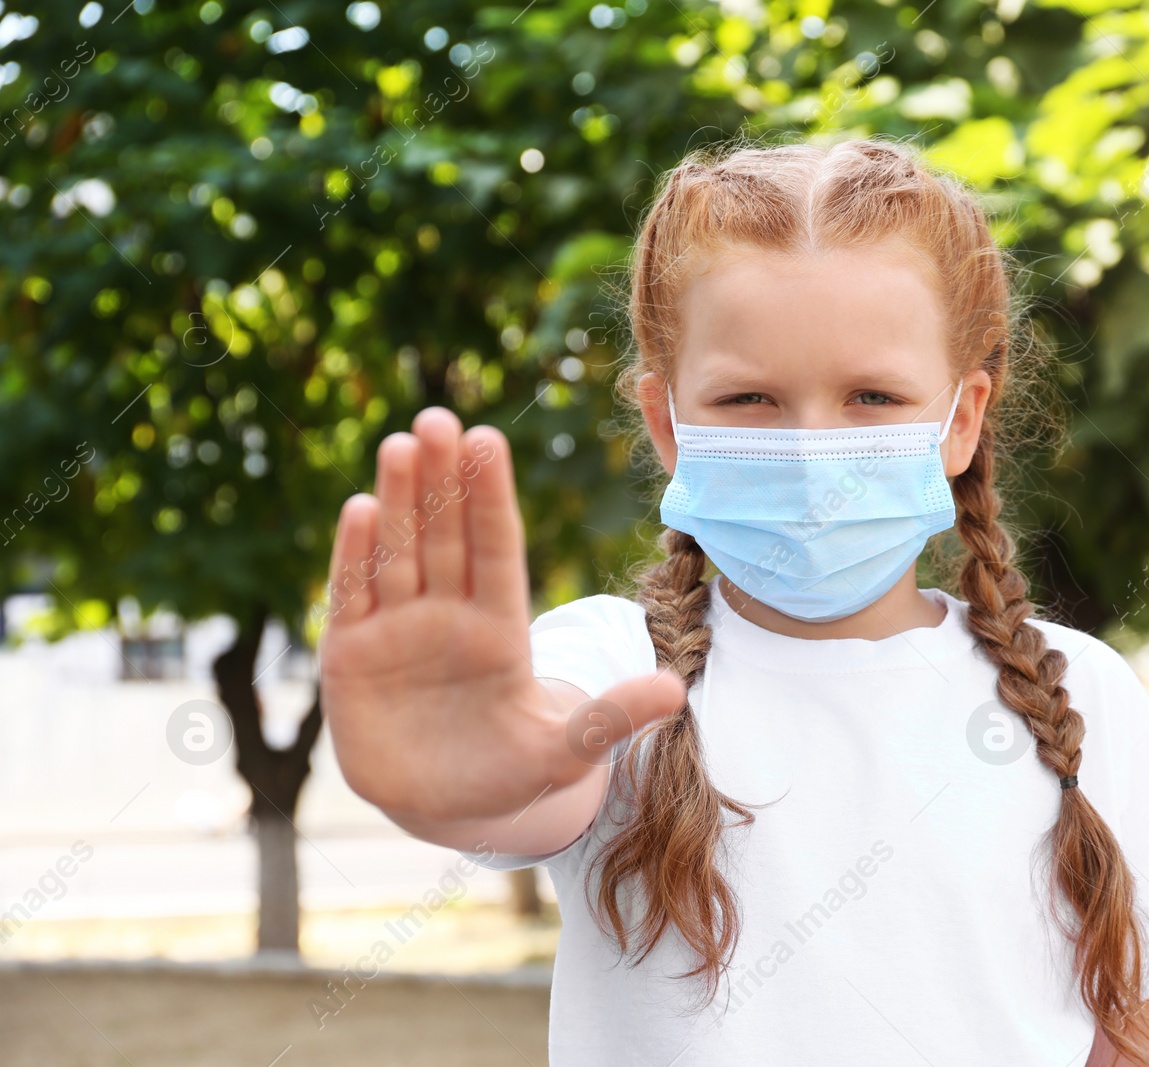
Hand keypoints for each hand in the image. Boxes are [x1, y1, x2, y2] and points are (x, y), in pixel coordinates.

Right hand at [319, 407, 684, 825]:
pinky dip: (354, 557)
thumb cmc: (510, 772)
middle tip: (439, 419)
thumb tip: (677, 691)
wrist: (443, 810)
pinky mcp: (351, 657)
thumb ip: (610, 718)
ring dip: (396, 501)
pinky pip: (352, 597)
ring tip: (401, 445)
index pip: (496, 548)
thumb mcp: (566, 751)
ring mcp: (397, 631)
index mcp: (501, 628)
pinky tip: (360, 509)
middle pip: (445, 536)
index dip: (491, 497)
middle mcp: (448, 616)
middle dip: (441, 479)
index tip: (488, 440)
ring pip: (399, 554)